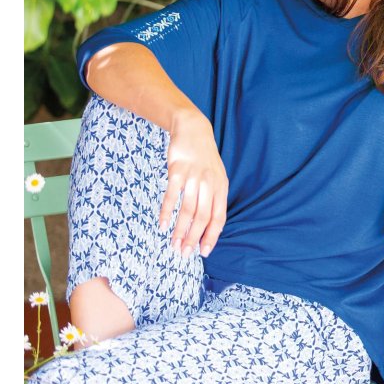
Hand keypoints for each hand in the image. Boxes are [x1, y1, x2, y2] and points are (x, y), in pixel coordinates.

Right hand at [160, 109, 228, 257]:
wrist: (193, 129)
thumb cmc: (204, 158)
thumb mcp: (216, 176)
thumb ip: (214, 198)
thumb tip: (210, 225)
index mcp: (221, 187)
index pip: (218, 218)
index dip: (211, 236)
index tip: (203, 252)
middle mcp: (210, 184)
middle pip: (202, 217)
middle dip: (193, 238)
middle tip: (183, 253)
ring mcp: (194, 178)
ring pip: (188, 210)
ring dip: (179, 230)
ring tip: (173, 244)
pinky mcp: (177, 171)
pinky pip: (171, 196)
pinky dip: (166, 212)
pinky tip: (162, 224)